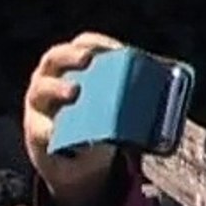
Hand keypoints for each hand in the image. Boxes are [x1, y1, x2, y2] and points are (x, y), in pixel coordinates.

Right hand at [22, 31, 124, 205]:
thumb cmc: (97, 125)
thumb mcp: (113, 110)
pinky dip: (49, 129)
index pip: (82, 45)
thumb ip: (130, 102)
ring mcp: (38, 104)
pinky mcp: (35, 130)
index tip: (117, 48)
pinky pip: (40, 128)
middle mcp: (50, 78)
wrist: (74, 162)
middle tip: (88, 60)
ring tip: (75, 91)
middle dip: (71, 56)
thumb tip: (170, 101)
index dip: (98, 42)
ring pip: (42, 89)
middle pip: (56, 59)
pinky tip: (57, 132)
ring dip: (58, 88)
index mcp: (72, 68)